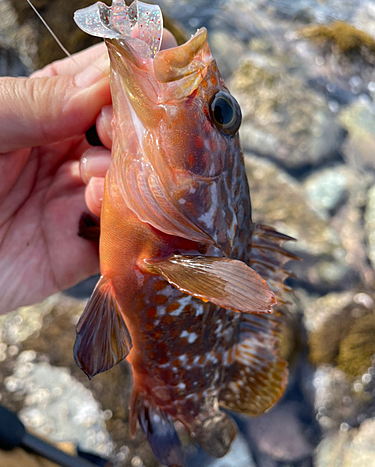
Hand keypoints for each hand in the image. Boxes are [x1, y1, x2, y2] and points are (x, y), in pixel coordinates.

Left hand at [0, 30, 176, 314]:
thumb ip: (38, 102)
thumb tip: (104, 85)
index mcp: (46, 114)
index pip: (102, 85)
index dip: (125, 80)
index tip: (136, 86)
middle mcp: (70, 157)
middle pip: (127, 137)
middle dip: (133, 134)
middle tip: (115, 137)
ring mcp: (77, 203)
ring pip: (130, 186)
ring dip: (124, 177)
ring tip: (93, 174)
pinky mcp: (79, 251)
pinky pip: (118, 237)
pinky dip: (122, 224)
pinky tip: (93, 208)